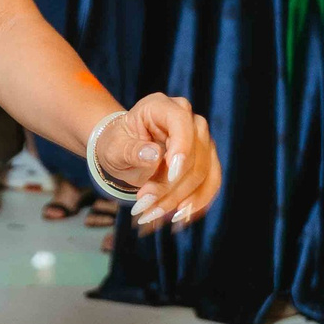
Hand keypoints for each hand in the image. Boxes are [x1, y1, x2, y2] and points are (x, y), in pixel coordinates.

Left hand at [92, 94, 220, 229]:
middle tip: (143, 205)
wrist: (123, 151)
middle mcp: (188, 119)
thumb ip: (132, 150)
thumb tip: (154, 156)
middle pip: (195, 154)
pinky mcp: (206, 161)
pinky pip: (210, 184)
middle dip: (172, 185)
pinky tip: (177, 217)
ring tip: (153, 214)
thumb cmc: (117, 144)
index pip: (181, 121)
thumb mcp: (114, 148)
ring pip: (204, 173)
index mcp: (161, 107)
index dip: (181, 147)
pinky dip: (195, 203)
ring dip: (181, 199)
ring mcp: (201, 140)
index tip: (171, 175)